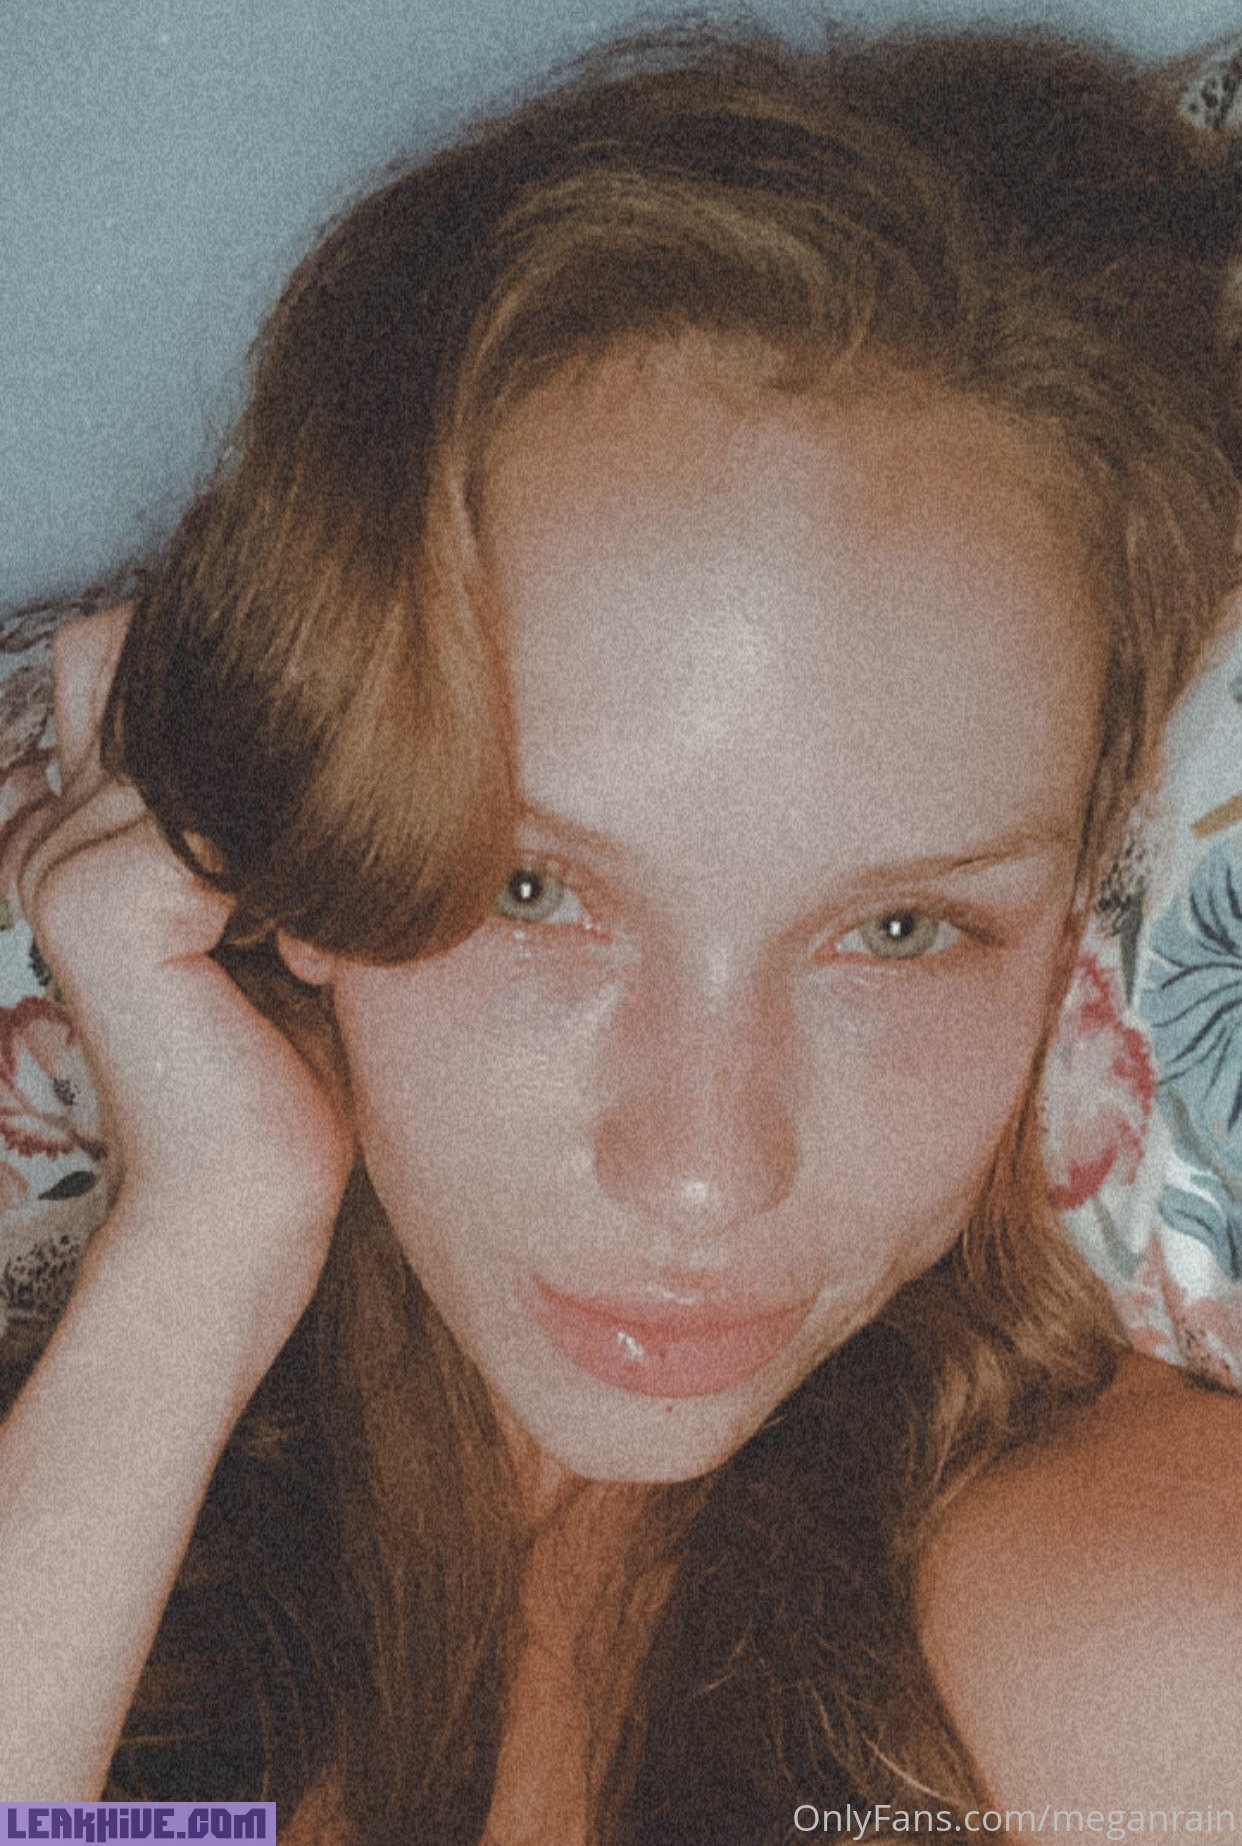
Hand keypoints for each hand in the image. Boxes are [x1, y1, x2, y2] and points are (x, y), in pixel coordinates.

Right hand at [17, 607, 354, 1373]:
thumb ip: (265, 806)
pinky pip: (227, 830)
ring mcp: (64, 861)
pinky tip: (306, 968)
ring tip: (313, 946)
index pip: (131, 655)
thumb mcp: (284, 903)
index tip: (333, 779)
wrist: (251, 1201)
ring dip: (298, 840)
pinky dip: (298, 893)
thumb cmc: (286, 1059)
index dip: (233, 693)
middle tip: (314, 891)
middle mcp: (56, 828)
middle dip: (274, 762)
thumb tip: (336, 690)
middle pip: (165, 675)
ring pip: (218, 760)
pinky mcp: (101, 906)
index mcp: (89, 826)